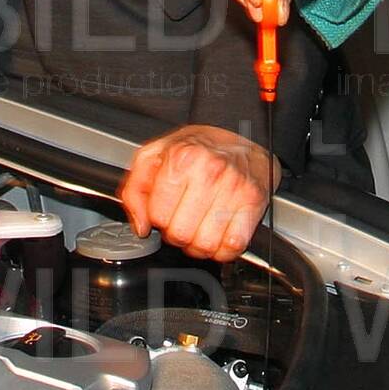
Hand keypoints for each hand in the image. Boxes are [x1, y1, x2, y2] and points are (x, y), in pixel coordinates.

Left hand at [119, 124, 278, 262]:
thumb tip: (140, 225)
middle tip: (182, 221)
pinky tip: (218, 235)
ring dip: (199, 245)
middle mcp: (209, 172)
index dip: (157, 220)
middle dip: (177, 234)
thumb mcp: (154, 156)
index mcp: (181, 158)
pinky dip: (223, 250)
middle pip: (180, 234)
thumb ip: (135, 189)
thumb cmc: (197, 149)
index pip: (157, 215)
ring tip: (199, 228)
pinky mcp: (253, 202)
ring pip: (205, 245)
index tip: (165, 212)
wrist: (240, 139)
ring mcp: (234, 187)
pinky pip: (233, 246)